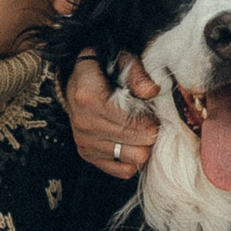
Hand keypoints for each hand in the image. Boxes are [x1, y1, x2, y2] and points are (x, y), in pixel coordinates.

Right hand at [67, 51, 158, 178]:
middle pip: (137, 143)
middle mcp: (83, 123)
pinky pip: (122, 170)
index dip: (150, 119)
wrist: (76, 81)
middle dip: (150, 133)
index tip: (153, 113)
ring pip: (133, 158)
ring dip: (143, 146)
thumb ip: (137, 73)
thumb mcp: (120, 60)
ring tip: (141, 132)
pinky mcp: (87, 155)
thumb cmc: (103, 70)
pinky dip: (132, 159)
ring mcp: (84, 142)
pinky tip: (132, 143)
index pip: (131, 122)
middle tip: (151, 122)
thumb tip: (152, 91)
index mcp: (88, 97)